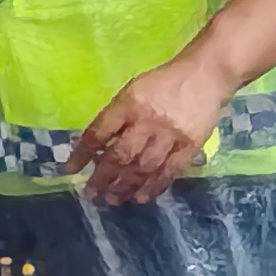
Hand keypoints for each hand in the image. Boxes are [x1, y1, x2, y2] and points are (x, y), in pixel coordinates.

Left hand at [71, 50, 232, 205]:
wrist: (204, 75)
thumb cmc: (162, 83)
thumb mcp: (132, 91)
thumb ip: (116, 117)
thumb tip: (97, 147)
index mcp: (128, 103)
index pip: (99, 133)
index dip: (82, 153)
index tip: (70, 169)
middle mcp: (147, 121)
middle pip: (120, 155)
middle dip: (103, 178)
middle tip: (92, 194)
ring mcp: (170, 135)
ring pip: (143, 167)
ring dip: (125, 186)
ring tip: (112, 199)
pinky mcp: (190, 146)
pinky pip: (169, 171)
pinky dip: (153, 187)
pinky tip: (140, 197)